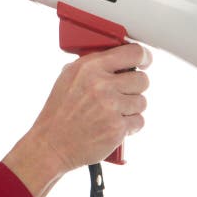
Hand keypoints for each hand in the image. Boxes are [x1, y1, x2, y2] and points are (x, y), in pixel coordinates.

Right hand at [3, 43, 150, 196]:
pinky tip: (113, 125)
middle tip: (121, 94)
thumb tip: (118, 59)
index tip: (144, 62)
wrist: (51, 144)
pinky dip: (129, 126)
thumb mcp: (68, 77)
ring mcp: (111, 107)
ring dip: (131, 108)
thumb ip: (93, 65)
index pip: (133, 53)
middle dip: (134, 87)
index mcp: (89, 67)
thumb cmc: (59, 112)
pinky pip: (139, 121)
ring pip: (142, 101)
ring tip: (112, 112)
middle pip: (142, 79)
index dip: (143, 57)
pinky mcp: (117, 128)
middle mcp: (101, 84)